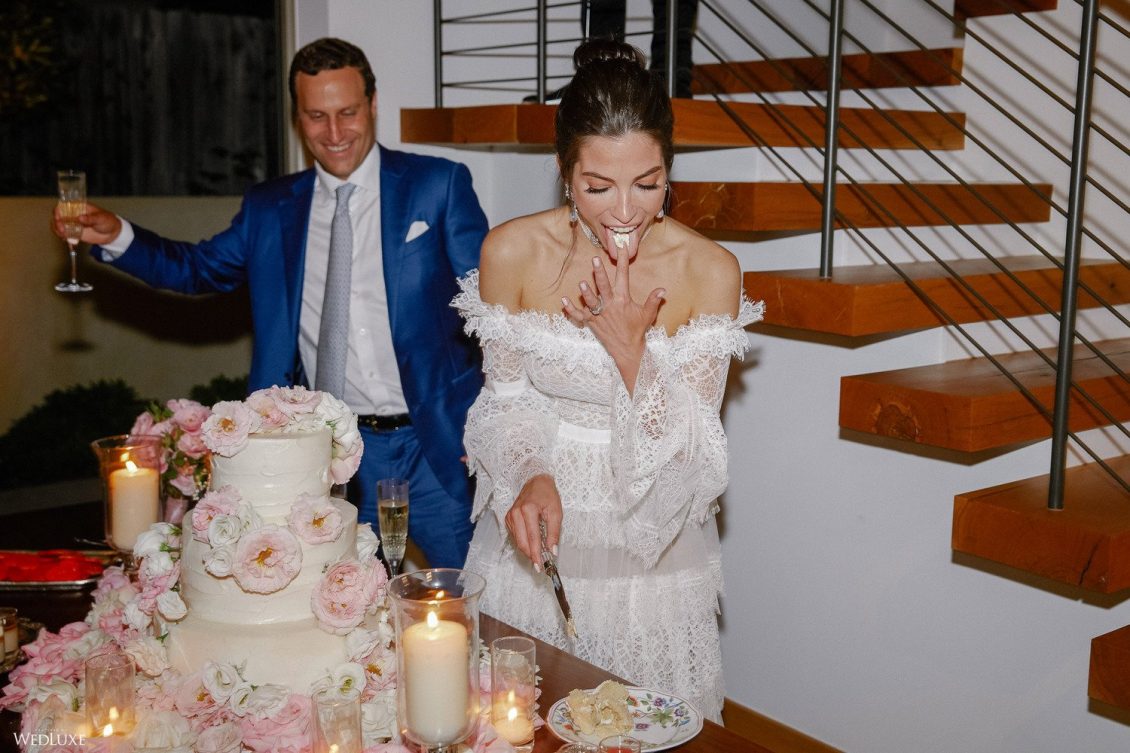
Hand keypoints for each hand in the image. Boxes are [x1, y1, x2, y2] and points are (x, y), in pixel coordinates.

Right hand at [51, 201, 122, 245]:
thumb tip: (80, 218)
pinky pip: (64, 233)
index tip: (59, 216)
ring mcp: (72, 223)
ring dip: (58, 230)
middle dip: (57, 222)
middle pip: (58, 215)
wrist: (112, 233)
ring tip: (64, 235)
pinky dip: (62, 236)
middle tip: (62, 229)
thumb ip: (91, 218)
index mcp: (79, 206)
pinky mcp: (74, 232)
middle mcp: (73, 214)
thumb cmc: (108, 221)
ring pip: (58, 225)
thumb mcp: (101, 218)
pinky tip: (66, 239)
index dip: (58, 210)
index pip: (64, 205)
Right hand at [505, 474, 562, 567]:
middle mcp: (516, 513)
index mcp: (528, 510)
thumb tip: (552, 550)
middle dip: (531, 555)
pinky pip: (516, 536)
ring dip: (528, 550)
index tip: (540, 566)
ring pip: (518, 541)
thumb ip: (554, 532)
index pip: (532, 537)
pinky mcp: (508, 518)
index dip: (536, 554)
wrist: (536, 481)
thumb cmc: (547, 495)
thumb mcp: (556, 512)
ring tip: (539, 554)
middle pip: (522, 542)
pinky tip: (532, 543)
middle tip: (539, 565)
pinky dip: (524, 542)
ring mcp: (510, 516)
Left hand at [561, 243, 664, 389]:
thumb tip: (663, 289)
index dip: (623, 261)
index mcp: (623, 300)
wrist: (627, 350)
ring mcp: (599, 315)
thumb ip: (653, 300)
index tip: (622, 248)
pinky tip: (563, 300)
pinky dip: (571, 309)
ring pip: (591, 302)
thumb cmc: (637, 330)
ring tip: (582, 284)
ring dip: (586, 293)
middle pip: (603, 287)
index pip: (623, 276)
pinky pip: (579, 316)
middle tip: (595, 260)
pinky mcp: (591, 323)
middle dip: (599, 273)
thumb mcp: (647, 315)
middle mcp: (610, 305)